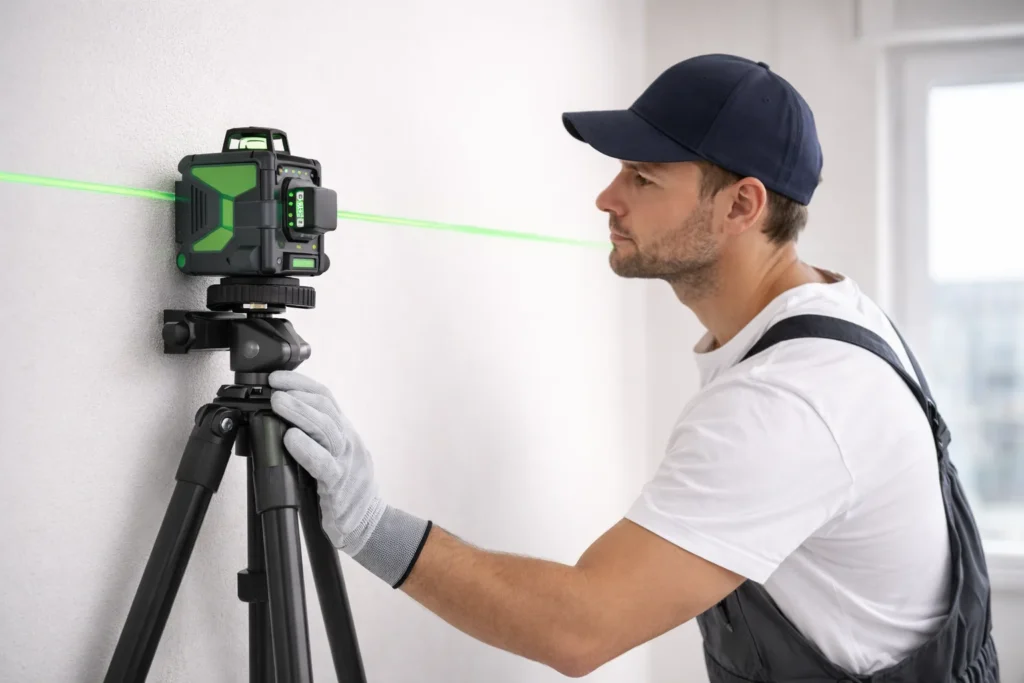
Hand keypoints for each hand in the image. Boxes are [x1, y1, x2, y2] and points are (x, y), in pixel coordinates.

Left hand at [268, 370, 430, 586]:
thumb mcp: (335, 455)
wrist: (368, 524)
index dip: (302, 383)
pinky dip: (306, 449)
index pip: (326, 397)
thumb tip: (281, 419)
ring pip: (326, 429)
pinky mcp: (339, 485)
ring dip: (300, 413)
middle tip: (275, 388)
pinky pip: (323, 463)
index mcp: (344, 433)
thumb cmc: (346, 491)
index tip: (278, 377)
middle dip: (299, 394)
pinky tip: (291, 439)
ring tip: (278, 403)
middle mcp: (348, 442)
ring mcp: (346, 462)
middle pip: (326, 408)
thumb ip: (316, 437)